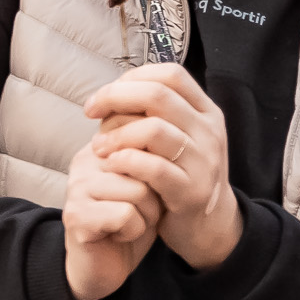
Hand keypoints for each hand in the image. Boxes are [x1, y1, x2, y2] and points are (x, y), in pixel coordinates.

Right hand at [61, 135, 163, 299]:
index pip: (145, 141)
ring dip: (145, 216)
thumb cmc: (130, 222)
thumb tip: (170, 143)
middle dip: (154, 197)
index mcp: (103, 147)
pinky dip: (132, 230)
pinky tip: (118, 235)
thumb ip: (152, 160)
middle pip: (146, 166)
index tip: (148, 192)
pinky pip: (125, 215)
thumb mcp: (148, 185)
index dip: (159, 173)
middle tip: (138, 213)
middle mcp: (85, 160)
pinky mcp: (76, 215)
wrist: (104, 266)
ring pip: (138, 192)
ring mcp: (77, 187)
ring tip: (128, 223)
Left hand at [85, 64, 242, 270]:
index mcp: (206, 112)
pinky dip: (126, 161)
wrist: (208, 225)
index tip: (106, 95)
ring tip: (97, 146)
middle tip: (90, 111)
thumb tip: (110, 94)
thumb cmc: (180, 174)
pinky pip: (153, 168)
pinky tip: (111, 164)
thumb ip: (153, 115)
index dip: (133, 77)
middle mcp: (209, 132)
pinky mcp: (190, 191)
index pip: (171, 75)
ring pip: (155, 130)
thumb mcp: (177, 138)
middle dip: (116, 97)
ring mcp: (203, 162)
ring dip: (117, 134)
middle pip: (158, 95)